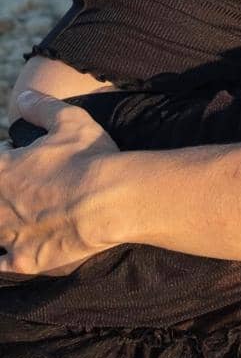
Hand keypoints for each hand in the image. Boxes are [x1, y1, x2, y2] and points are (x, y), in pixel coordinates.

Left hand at [0, 91, 120, 275]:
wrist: (111, 200)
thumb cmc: (90, 157)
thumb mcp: (70, 120)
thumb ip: (42, 107)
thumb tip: (23, 96)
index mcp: (2, 168)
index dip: (5, 162)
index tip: (16, 163)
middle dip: (1, 196)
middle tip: (23, 193)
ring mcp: (7, 235)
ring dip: (0, 223)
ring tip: (16, 217)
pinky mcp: (22, 260)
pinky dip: (2, 258)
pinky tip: (8, 254)